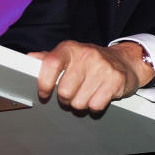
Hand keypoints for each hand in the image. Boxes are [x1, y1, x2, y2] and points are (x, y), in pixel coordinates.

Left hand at [27, 40, 153, 111]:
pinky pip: (96, 106)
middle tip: (72, 94)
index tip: (44, 94)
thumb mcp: (69, 55)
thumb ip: (49, 58)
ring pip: (80, 102)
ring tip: (87, 93)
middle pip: (64, 91)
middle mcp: (85, 55)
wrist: (125, 60)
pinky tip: (98, 96)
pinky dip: (95, 107)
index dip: (43, 83)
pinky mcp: (115, 80)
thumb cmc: (91, 61)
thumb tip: (30, 59)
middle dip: (66, 99)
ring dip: (81, 104)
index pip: (50, 64)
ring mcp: (102, 67)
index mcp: (70, 48)